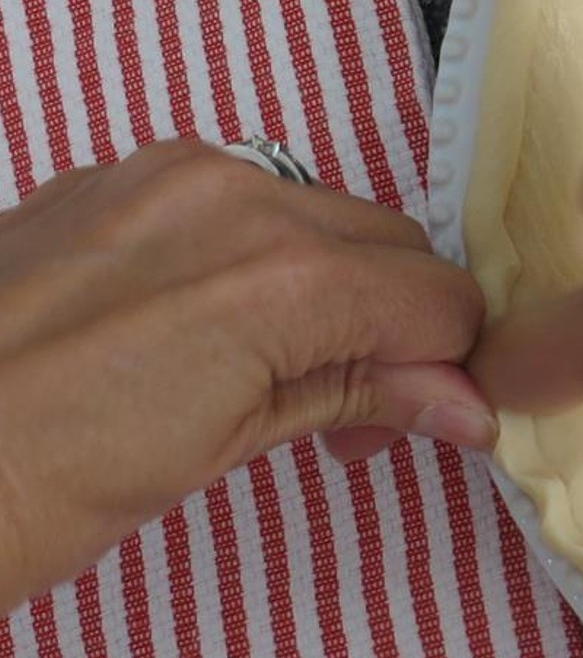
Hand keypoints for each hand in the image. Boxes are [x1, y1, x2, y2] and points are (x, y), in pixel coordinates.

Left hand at [0, 141, 493, 604]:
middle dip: (403, 327)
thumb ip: (357, 398)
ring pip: (327, 218)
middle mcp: (236, 193)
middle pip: (395, 247)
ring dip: (340, 293)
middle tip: (362, 416)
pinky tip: (223, 333)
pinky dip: (268, 261)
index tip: (439, 417)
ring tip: (288, 382)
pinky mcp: (119, 176)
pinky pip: (247, 202)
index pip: (439, 297)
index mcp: (278, 274)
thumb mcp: (221, 451)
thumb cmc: (25, 486)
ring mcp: (169, 171)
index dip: (455, 364)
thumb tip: (463, 407)